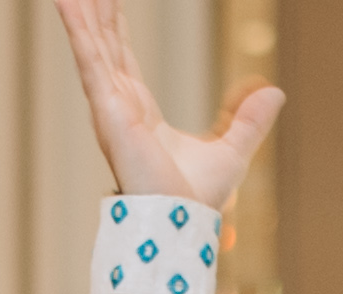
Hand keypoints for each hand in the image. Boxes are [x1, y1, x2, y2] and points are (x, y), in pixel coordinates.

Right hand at [53, 0, 280, 212]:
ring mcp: (110, 107)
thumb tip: (274, 91)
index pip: (123, 58)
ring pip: (92, 45)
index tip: (108, 2)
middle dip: (94, 12)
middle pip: (103, 45)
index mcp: (140, 113)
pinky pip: (91, 58)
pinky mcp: (109, 109)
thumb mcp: (232, 150)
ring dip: (81, 12)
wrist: (178, 223)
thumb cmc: (194, 202)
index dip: (116, 28)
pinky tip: (68, 0)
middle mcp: (118, 107)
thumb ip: (249, 120)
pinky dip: (79, 29)